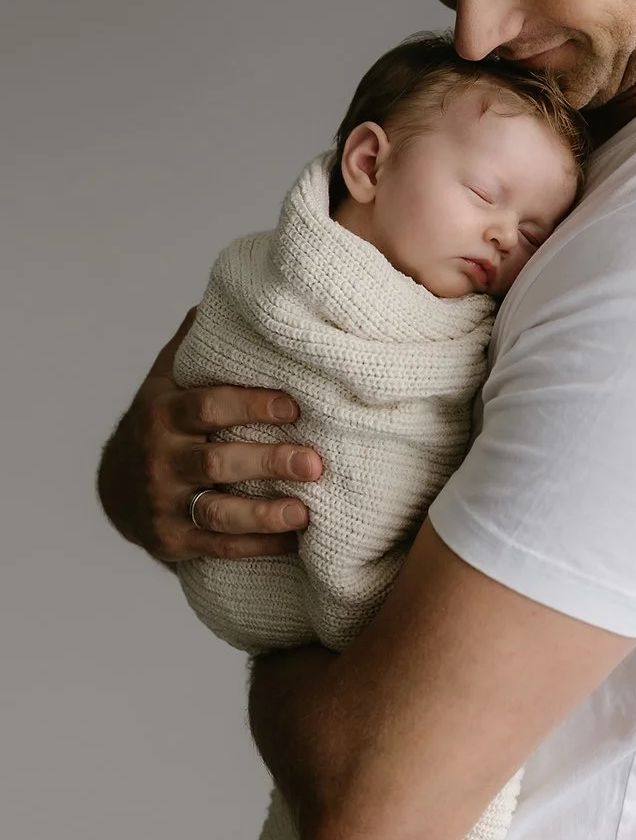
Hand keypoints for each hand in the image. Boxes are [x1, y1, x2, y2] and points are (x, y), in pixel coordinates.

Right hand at [97, 310, 322, 562]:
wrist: (116, 486)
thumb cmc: (161, 422)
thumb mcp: (167, 379)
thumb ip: (197, 344)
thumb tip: (233, 293)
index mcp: (163, 412)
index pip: (207, 406)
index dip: (251, 405)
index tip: (295, 406)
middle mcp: (159, 458)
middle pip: (217, 462)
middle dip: (268, 462)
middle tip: (315, 462)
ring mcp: (163, 503)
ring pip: (218, 512)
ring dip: (264, 514)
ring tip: (305, 512)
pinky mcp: (171, 541)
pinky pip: (218, 547)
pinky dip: (257, 546)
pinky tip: (293, 540)